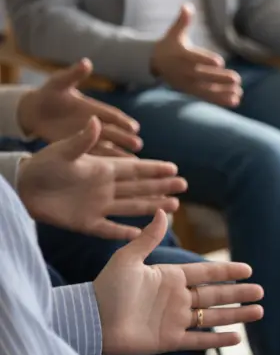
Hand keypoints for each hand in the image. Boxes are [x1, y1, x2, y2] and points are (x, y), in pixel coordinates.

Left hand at [17, 59, 142, 156]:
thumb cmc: (48, 94)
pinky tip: (118, 168)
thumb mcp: (58, 83)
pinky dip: (105, 160)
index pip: (112, 115)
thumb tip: (86, 62)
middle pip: (114, 131)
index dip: (123, 121)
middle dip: (126, 138)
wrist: (34, 111)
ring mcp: (89, 135)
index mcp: (94, 107)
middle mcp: (95, 123)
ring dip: (120, 152)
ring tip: (134, 160)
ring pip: (109, 145)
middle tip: (137, 144)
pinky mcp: (80, 146)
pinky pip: (95, 155)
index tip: (134, 127)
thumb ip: (73, 74)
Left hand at [17, 118, 186, 239]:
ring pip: (132, 207)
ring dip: (152, 206)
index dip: (154, 168)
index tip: (174, 168)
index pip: (134, 169)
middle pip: (140, 188)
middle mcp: (105, 188)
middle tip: (183, 186)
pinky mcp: (86, 223)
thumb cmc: (41, 165)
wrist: (22, 188)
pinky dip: (125, 232)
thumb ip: (83, 140)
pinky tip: (141, 233)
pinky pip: (110, 229)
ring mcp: (98, 206)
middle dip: (162, 187)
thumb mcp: (63, 150)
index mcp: (102, 169)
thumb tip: (98, 121)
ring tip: (174, 206)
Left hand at [93, 210, 263, 354]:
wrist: (92, 320)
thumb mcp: (127, 259)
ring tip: (258, 312)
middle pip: (216, 295)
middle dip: (239, 294)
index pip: (206, 273)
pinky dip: (218, 340)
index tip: (247, 269)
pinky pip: (199, 340)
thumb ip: (147, 238)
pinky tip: (237, 338)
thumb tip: (162, 212)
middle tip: (260, 292)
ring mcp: (175, 320)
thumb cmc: (106, 288)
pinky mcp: (170, 340)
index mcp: (170, 277)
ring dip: (236, 315)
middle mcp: (177, 299)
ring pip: (214, 317)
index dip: (226, 271)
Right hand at [151, 4, 242, 107]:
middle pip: (203, 75)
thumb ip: (182, 21)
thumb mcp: (174, 32)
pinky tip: (235, 101)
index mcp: (181, 54)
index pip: (194, 58)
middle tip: (237, 79)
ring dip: (223, 93)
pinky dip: (220, 100)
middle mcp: (184, 70)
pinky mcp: (191, 91)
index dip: (206, 59)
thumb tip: (187, 6)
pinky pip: (206, 97)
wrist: (156, 63)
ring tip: (239, 93)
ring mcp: (187, 83)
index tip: (220, 61)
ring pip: (206, 89)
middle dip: (220, 78)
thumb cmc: (170, 45)